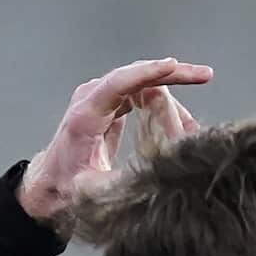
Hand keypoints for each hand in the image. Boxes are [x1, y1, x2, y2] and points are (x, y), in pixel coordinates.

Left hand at [18, 58, 211, 220]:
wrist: (50, 183)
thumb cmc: (66, 187)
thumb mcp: (93, 191)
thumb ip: (122, 182)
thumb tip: (158, 173)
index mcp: (85, 116)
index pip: (118, 82)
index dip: (147, 72)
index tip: (174, 65)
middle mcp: (90, 99)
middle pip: (136, 74)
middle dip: (172, 74)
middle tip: (205, 76)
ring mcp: (99, 98)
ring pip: (142, 83)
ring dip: (170, 100)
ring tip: (190, 128)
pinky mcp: (108, 103)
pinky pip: (140, 93)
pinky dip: (160, 105)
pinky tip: (179, 125)